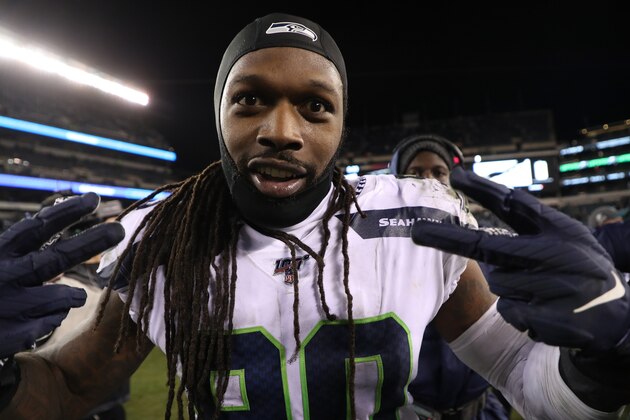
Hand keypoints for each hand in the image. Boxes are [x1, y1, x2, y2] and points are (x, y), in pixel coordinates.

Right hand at [0, 192, 124, 357]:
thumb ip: (16, 244)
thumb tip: (42, 217)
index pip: (38, 227)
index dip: (66, 212)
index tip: (94, 198)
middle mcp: (4, 276)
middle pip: (57, 257)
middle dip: (91, 242)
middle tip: (119, 230)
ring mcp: (8, 307)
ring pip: (61, 297)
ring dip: (72, 296)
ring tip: (74, 297)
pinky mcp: (11, 335)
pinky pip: (50, 323)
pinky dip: (51, 319)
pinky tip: (38, 319)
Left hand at [411, 166, 629, 353]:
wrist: (619, 317)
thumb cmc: (583, 268)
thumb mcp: (568, 235)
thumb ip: (533, 217)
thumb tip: (505, 194)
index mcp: (558, 230)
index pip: (514, 205)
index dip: (483, 190)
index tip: (456, 176)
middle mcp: (553, 255)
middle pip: (486, 246)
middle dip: (446, 238)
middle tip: (415, 232)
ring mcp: (550, 289)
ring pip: (498, 282)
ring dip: (511, 286)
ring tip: (545, 290)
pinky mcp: (546, 319)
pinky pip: (509, 310)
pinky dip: (520, 310)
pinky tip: (547, 311)